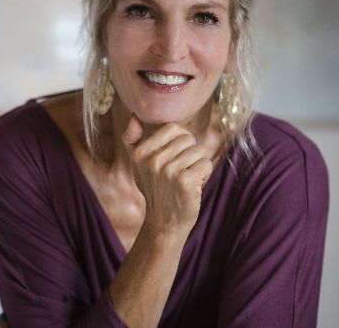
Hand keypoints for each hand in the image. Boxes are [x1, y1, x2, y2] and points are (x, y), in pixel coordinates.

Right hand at [122, 114, 212, 234]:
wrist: (164, 221)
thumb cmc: (154, 187)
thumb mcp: (137, 163)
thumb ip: (132, 138)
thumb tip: (135, 116)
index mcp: (140, 152)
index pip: (173, 127)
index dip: (180, 139)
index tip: (174, 155)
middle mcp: (152, 160)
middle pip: (189, 138)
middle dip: (190, 153)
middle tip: (181, 170)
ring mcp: (168, 171)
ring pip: (199, 151)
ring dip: (197, 164)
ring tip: (186, 179)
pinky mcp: (185, 182)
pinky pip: (206, 164)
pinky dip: (204, 174)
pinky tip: (193, 186)